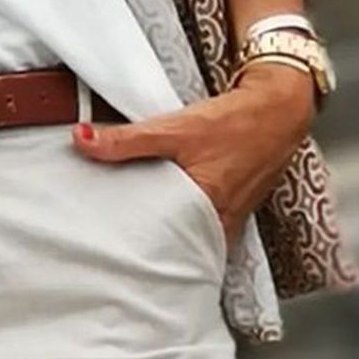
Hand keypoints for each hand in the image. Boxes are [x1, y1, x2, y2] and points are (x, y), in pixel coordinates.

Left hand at [72, 63, 315, 251]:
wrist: (278, 110)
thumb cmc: (234, 122)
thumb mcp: (175, 128)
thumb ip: (126, 139)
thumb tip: (80, 139)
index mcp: (206, 213)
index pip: (159, 245)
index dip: (130, 248)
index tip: (102, 248)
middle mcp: (219, 227)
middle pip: (171, 244)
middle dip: (142, 244)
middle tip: (106, 244)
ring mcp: (227, 221)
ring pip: (184, 235)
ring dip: (161, 231)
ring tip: (126, 233)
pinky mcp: (229, 209)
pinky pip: (198, 224)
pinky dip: (179, 220)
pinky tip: (160, 212)